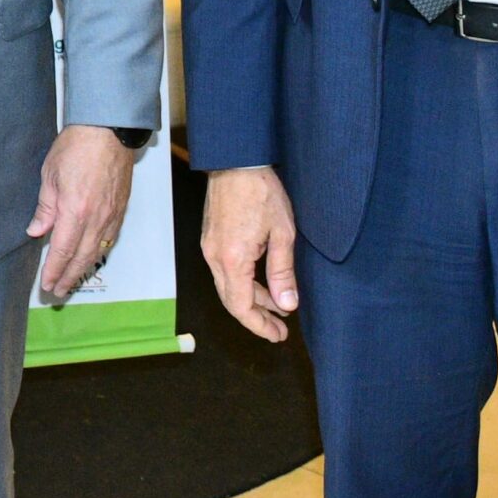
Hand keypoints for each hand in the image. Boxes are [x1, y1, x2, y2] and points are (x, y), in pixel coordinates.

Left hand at [29, 125, 135, 295]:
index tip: (47, 284)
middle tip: (58, 291)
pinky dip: (99, 252)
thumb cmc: (77, 146)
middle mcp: (96, 218)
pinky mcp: (121, 208)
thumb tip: (37, 230)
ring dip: (83, 268)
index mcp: (75, 210)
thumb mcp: (50, 174)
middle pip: (82, 258)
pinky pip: (110, 238)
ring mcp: (111, 215)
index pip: (63, 250)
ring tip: (72, 280)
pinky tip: (92, 256)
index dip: (54, 270)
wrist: (109, 130)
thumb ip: (45, 207)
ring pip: (98, 251)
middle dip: (69, 277)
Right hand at [201, 165, 299, 342]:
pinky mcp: (211, 239)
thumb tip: (287, 304)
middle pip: (232, 301)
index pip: (242, 307)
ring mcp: (210, 248)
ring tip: (278, 306)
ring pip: (228, 287)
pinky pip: (224, 272)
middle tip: (280, 328)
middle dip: (256, 318)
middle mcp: (215, 258)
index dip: (259, 326)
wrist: (235, 162)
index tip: (279, 335)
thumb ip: (282, 272)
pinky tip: (262, 282)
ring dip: (251, 300)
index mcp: (232, 260)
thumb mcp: (282, 233)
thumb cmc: (261, 193)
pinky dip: (243, 283)